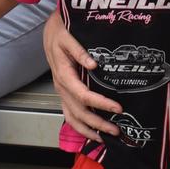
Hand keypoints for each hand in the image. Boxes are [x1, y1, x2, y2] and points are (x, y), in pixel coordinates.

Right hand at [43, 9, 120, 141]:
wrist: (51, 31)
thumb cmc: (61, 32)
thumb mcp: (68, 36)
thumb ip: (79, 50)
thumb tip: (93, 64)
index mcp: (64, 75)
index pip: (84, 95)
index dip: (101, 103)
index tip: (118, 107)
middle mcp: (62, 87)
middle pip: (80, 112)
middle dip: (98, 123)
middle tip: (117, 130)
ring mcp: (62, 92)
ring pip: (72, 118)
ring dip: (88, 130)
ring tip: (105, 137)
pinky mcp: (64, 93)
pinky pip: (70, 114)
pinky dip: (80, 126)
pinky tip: (92, 131)